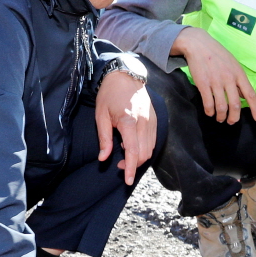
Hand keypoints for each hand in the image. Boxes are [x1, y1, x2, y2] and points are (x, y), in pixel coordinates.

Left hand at [96, 70, 155, 185]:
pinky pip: (153, 140)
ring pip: (150, 148)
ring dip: (139, 157)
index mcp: (129, 122)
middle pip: (144, 154)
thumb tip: (104, 158)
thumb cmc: (109, 94)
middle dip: (133, 164)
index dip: (131, 168)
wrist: (125, 75)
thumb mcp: (100, 116)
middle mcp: (144, 123)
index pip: (133, 152)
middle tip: (119, 165)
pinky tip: (132, 144)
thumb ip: (104, 138)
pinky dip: (144, 148)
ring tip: (125, 154)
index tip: (128, 181)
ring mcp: (151, 121)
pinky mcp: (154, 119)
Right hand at [170, 27, 255, 123]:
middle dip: (234, 118)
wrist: (199, 45)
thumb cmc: (217, 54)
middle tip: (231, 122)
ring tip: (220, 118)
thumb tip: (243, 96)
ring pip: (221, 107)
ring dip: (221, 116)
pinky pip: (208, 103)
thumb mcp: (233, 64)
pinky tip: (210, 112)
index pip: (251, 95)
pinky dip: (209, 111)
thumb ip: (239, 80)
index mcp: (239, 74)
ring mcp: (216, 82)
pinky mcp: (203, 84)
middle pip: (235, 105)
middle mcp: (229, 79)